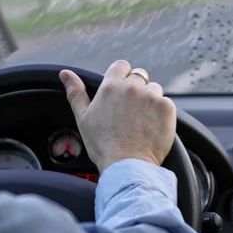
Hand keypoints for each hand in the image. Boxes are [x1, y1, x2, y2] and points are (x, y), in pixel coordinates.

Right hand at [59, 60, 175, 173]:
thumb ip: (75, 92)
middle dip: (137, 90)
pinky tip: (152, 127)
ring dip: (150, 100)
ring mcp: (151, 96)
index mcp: (110, 86)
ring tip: (142, 121)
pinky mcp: (167, 107)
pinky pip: (166, 103)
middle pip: (139, 77)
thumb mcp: (83, 118)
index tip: (122, 90)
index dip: (122, 76)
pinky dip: (161, 113)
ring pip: (154, 89)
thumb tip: (65, 73)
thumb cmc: (102, 145)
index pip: (121, 66)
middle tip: (131, 112)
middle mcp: (132, 87)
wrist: (127, 166)